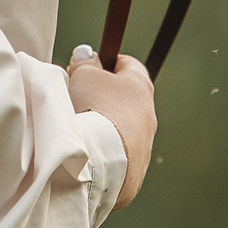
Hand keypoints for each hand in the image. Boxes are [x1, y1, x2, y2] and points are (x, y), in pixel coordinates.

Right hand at [66, 44, 156, 208]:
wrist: (101, 158)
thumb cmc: (93, 108)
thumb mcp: (84, 75)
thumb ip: (85, 63)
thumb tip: (87, 56)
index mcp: (140, 86)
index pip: (128, 64)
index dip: (108, 62)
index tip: (91, 66)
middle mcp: (149, 114)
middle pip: (126, 98)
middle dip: (103, 96)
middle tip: (79, 97)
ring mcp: (145, 144)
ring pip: (123, 128)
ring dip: (105, 126)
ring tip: (81, 130)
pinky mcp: (136, 170)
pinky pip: (119, 155)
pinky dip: (105, 151)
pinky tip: (88, 152)